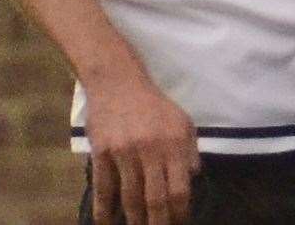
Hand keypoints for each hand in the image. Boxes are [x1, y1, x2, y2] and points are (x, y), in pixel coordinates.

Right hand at [85, 75, 200, 224]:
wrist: (118, 82)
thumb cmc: (154, 105)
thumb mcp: (182, 122)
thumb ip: (189, 151)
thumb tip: (193, 180)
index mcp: (173, 143)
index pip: (179, 188)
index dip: (180, 211)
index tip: (179, 222)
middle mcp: (150, 150)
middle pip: (155, 199)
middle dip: (158, 223)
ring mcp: (124, 153)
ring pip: (130, 198)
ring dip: (134, 220)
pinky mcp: (101, 153)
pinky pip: (103, 188)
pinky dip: (104, 210)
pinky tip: (106, 223)